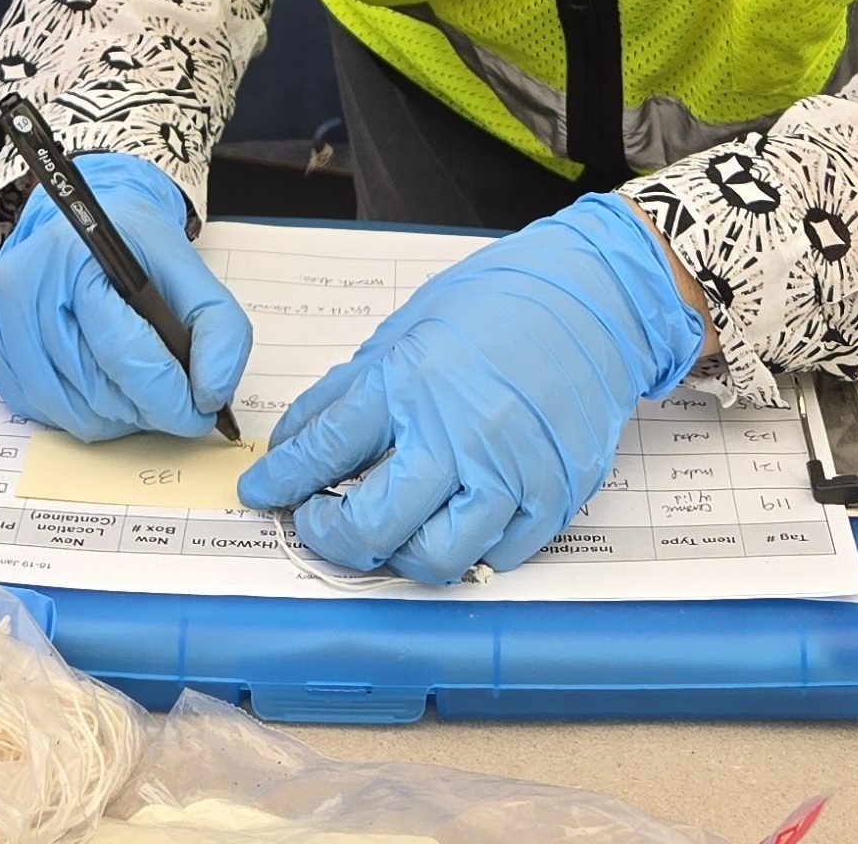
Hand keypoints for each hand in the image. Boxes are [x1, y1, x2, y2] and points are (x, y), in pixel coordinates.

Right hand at [0, 150, 253, 440]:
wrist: (86, 226)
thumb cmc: (136, 249)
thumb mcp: (193, 273)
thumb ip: (220, 332)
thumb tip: (211, 396)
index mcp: (76, 258)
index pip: (124, 353)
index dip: (169, 396)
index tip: (198, 413)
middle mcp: (27, 287)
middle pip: (95, 389)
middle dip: (145, 410)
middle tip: (174, 403)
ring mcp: (0, 321)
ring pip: (67, 410)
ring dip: (115, 417)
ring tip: (140, 395)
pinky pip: (40, 411)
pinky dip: (79, 413)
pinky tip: (102, 387)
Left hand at [236, 195, 704, 582]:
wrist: (595, 300)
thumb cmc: (497, 306)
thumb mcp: (404, 330)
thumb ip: (348, 392)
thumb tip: (295, 443)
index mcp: (411, 380)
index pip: (325, 450)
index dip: (282, 481)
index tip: (262, 493)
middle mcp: (458, 433)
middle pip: (372, 526)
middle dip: (328, 536)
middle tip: (317, 521)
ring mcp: (511, 472)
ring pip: (434, 558)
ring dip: (397, 555)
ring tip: (388, 528)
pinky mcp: (554, 496)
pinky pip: (496, 557)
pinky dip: (464, 549)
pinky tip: (449, 520)